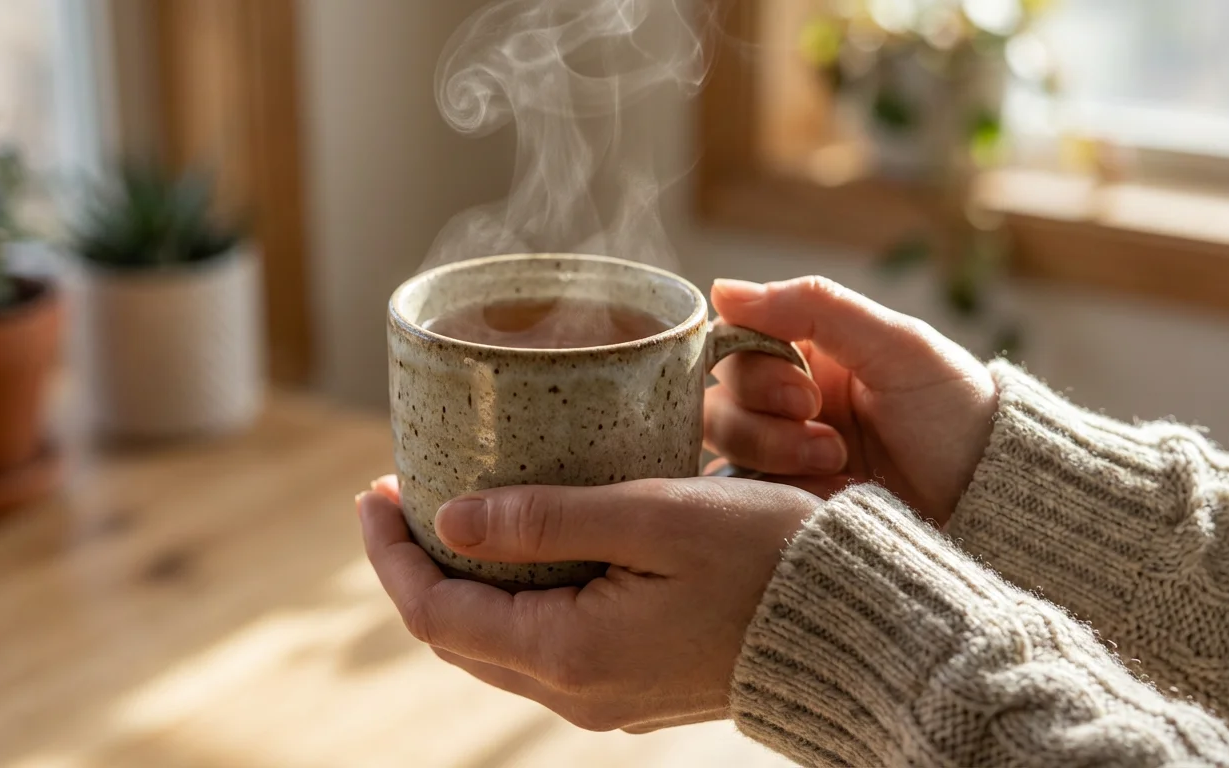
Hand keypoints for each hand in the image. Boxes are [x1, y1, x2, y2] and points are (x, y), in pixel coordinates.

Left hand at [358, 474, 819, 732]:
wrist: (854, 628)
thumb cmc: (767, 556)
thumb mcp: (654, 516)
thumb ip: (547, 519)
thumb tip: (451, 520)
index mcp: (571, 653)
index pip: (436, 613)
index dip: (391, 553)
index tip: (374, 490)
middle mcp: (577, 692)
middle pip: (455, 635)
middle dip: (415, 566)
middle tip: (400, 495)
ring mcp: (604, 697)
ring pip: (496, 644)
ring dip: (460, 583)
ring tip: (448, 513)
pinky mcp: (631, 686)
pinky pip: (541, 648)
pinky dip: (509, 600)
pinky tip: (519, 549)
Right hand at [705, 277, 996, 526]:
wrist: (994, 505)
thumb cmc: (958, 417)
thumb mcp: (898, 346)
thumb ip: (814, 307)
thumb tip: (721, 290)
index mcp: (812, 356)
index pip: (736, 347)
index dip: (754, 369)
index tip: (803, 390)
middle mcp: (789, 405)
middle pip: (721, 399)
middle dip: (767, 419)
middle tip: (828, 435)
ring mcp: (782, 459)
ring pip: (725, 447)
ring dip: (774, 454)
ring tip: (839, 465)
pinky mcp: (783, 507)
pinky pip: (739, 497)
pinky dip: (769, 496)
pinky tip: (822, 498)